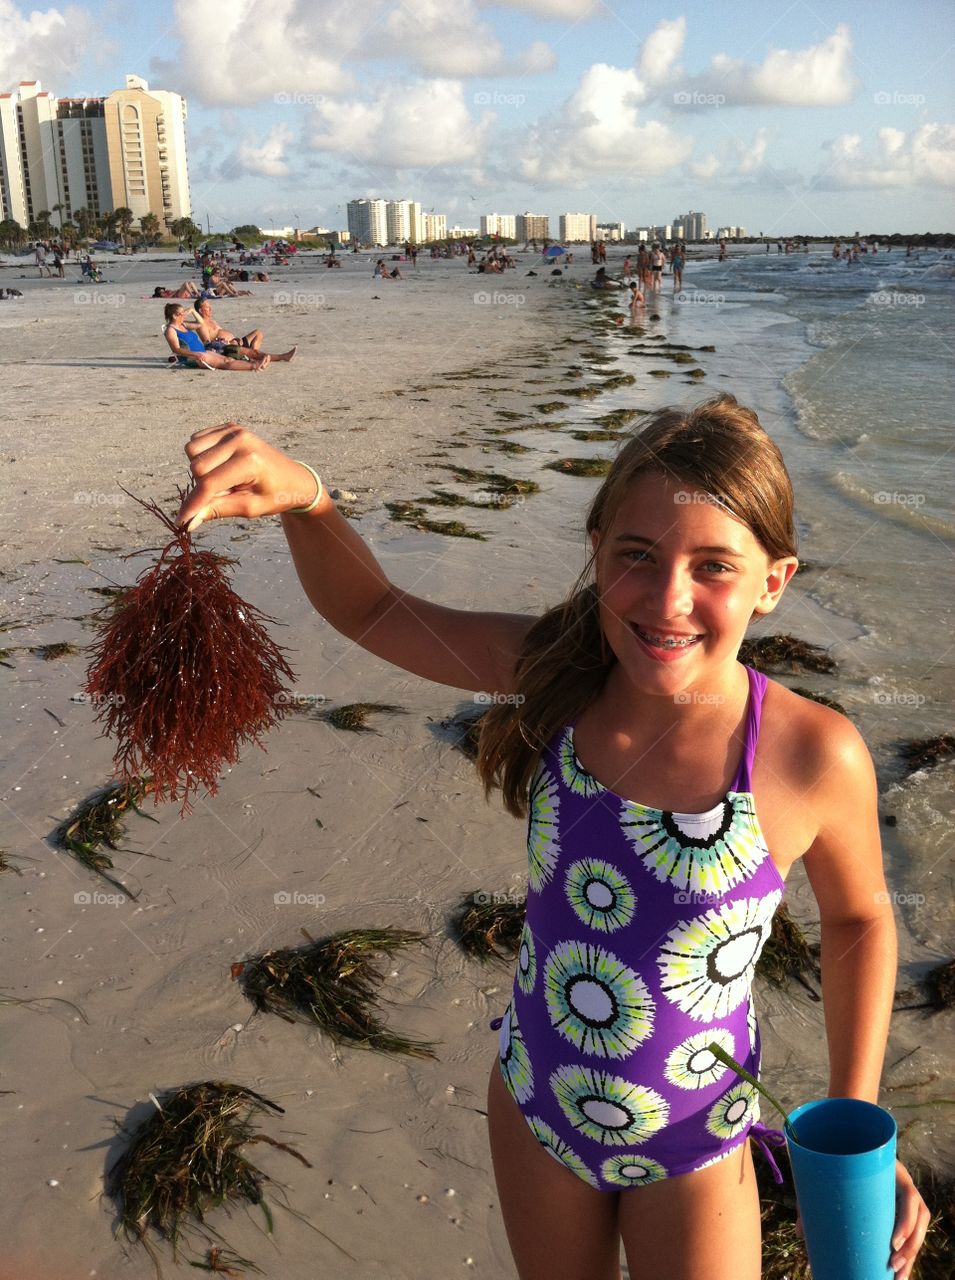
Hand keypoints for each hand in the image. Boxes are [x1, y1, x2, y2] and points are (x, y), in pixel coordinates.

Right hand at [175, 423, 319, 532]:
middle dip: (203, 486)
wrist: (293, 478)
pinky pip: (197, 441)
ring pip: (192, 451)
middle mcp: (240, 440)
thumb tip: (188, 521)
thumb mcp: (249, 508)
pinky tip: (221, 465)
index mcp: (249, 461)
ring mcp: (234, 430)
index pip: (210, 484)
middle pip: (196, 467)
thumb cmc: (274, 496)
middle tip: (226, 492)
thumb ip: (218, 510)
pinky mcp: (228, 427)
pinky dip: (202, 456)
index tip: (181, 520)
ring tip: (225, 478)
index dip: (194, 503)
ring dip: (201, 469)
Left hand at [794, 1160, 928, 1277]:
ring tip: (898, 1277)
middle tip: (893, 1265)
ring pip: (919, 1229)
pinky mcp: (902, 1209)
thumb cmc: (838, 1155)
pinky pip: (912, 1233)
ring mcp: (905, 1197)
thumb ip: (815, 1196)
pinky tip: (900, 1271)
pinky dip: (908, 1254)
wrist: (847, 1141)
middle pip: (920, 1218)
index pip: (909, 1195)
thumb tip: (801, 1233)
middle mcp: (903, 1184)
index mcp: (891, 1169)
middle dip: (911, 1246)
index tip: (892, 1243)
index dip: (906, 1221)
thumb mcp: (831, 1171)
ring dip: (911, 1255)